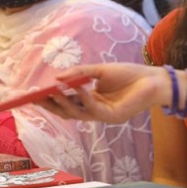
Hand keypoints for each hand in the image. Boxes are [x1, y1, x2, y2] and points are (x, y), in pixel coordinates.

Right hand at [40, 63, 166, 123]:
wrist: (153, 79)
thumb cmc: (129, 74)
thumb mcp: (100, 70)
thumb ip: (79, 72)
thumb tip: (56, 76)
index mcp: (91, 100)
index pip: (66, 103)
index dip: (50, 100)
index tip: (34, 94)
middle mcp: (95, 110)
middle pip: (68, 112)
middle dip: (51, 105)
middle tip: (36, 97)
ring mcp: (103, 115)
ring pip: (78, 113)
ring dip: (64, 102)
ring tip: (52, 91)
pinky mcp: (113, 117)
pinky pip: (94, 109)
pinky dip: (84, 98)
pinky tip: (78, 87)